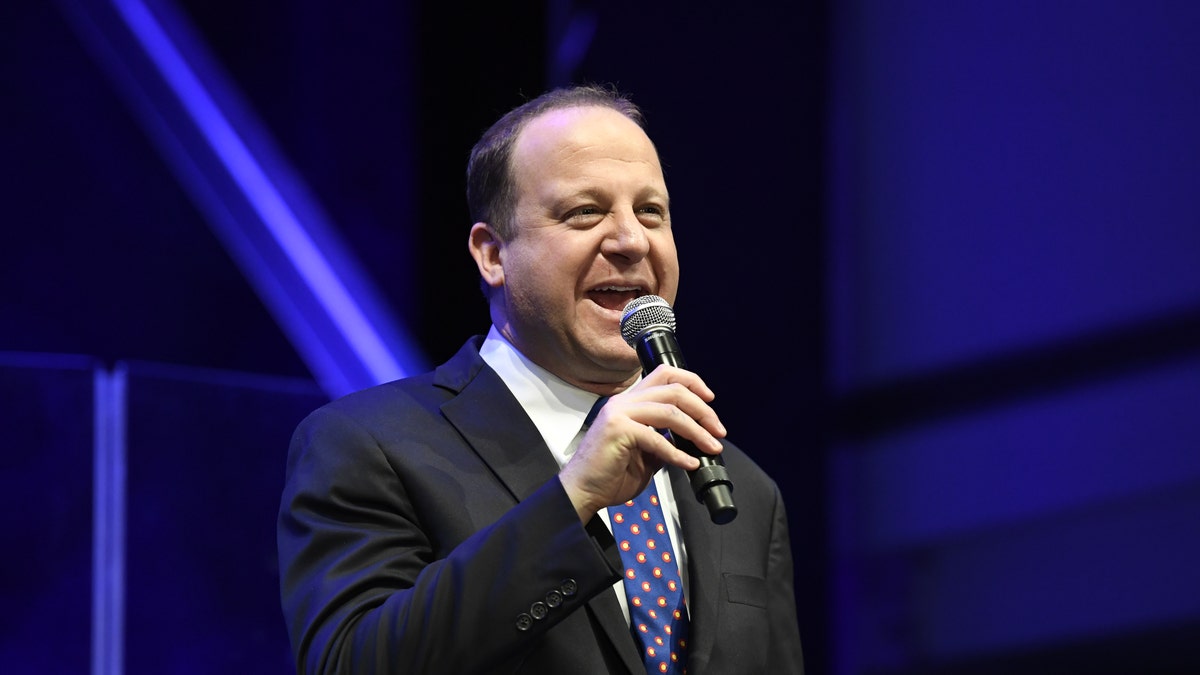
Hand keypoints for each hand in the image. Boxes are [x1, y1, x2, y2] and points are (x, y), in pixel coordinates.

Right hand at [559, 365, 726, 521]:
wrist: (583, 491)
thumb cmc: (609, 474)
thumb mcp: (645, 452)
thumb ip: (663, 439)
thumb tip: (691, 440)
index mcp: (629, 401)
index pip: (665, 375)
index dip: (692, 382)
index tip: (710, 401)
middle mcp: (624, 402)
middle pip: (674, 390)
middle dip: (703, 410)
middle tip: (718, 430)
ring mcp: (619, 414)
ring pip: (670, 411)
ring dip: (697, 430)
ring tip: (712, 447)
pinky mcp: (618, 431)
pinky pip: (657, 439)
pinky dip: (678, 453)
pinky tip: (688, 464)